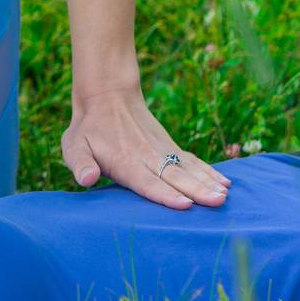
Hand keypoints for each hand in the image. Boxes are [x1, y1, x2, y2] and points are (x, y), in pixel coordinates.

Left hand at [61, 86, 232, 208]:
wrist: (108, 96)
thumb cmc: (88, 129)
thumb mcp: (74, 145)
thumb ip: (80, 163)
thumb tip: (86, 179)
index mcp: (125, 162)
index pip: (146, 182)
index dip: (164, 194)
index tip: (184, 204)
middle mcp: (147, 157)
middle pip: (174, 177)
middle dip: (196, 190)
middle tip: (217, 202)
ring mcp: (161, 151)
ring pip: (187, 169)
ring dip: (207, 182)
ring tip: (225, 195)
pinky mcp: (169, 147)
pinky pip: (192, 160)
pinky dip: (209, 171)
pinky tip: (225, 182)